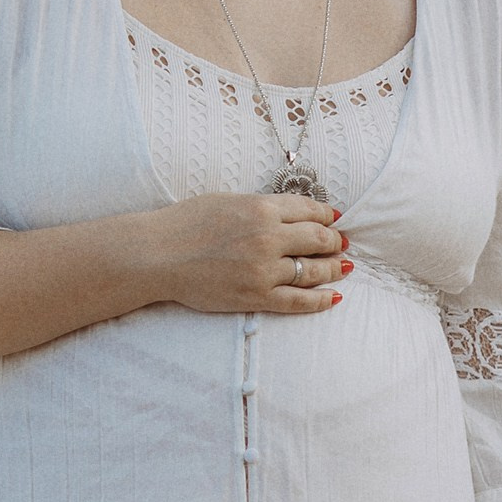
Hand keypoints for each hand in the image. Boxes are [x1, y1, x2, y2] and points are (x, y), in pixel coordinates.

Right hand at [150, 193, 349, 315]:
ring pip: (313, 270)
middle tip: (342, 244)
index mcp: (261, 208)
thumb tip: (291, 212)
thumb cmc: (186, 224)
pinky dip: (321, 300)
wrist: (157, 255)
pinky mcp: (255, 296)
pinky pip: (298, 301)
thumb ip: (261, 206)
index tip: (334, 219)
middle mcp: (268, 237)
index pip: (309, 210)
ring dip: (334, 269)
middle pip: (318, 239)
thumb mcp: (228, 201)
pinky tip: (334, 297)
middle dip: (334, 241)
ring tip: (343, 268)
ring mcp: (263, 269)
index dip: (327, 216)